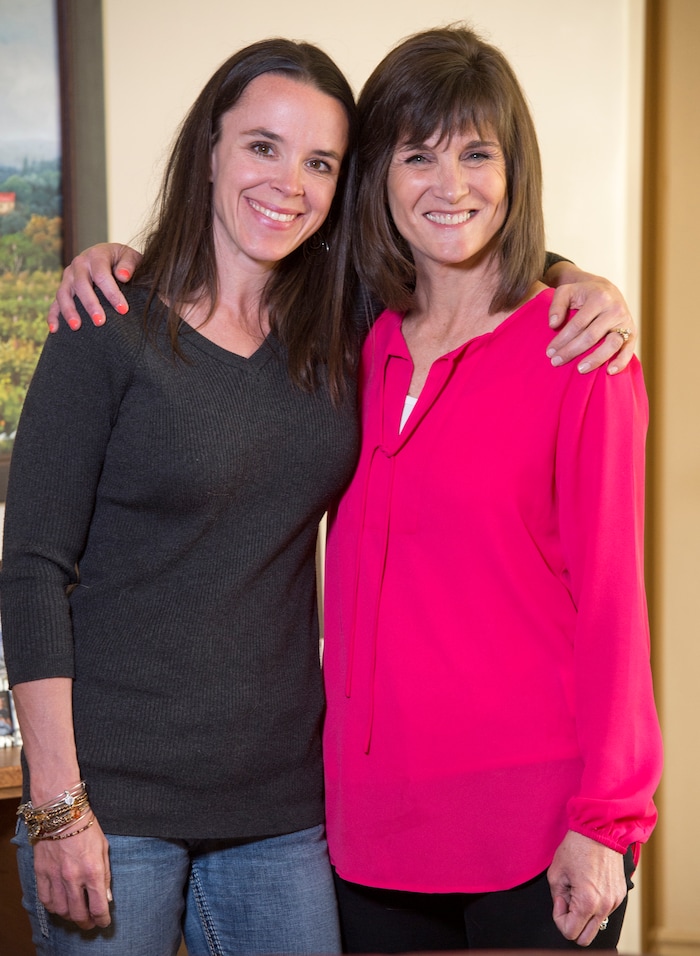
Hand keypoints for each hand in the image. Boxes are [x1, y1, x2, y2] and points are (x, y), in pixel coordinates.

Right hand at [33, 815, 111, 929]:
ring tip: (76, 913)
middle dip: (86, 922)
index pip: (98, 906)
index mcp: (93, 871)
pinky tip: (60, 905)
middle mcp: (73, 878)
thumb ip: (106, 875)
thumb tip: (106, 898)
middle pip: (79, 913)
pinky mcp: (42, 873)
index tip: (104, 922)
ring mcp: (56, 877)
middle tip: (90, 923)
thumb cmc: (87, 828)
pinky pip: (45, 899)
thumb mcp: (104, 849)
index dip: (102, 919)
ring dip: (70, 916)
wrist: (63, 814)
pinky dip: (53, 907)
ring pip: (61, 910)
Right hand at [47, 243, 142, 331]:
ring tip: (76, 327)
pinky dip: (53, 316)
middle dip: (90, 304)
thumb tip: (123, 276)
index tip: (123, 310)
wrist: (111, 257)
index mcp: (96, 256)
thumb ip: (129, 264)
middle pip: (81, 285)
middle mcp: (79, 265)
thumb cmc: (123, 261)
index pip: (101, 275)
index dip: (112, 293)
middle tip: (100, 322)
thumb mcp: (131, 257)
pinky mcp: (64, 289)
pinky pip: (55, 303)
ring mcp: (69, 277)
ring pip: (64, 293)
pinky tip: (55, 330)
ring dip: (69, 311)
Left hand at [545, 269, 636, 373]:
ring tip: (580, 369)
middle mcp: (615, 309)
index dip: (562, 339)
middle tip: (556, 362)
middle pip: (591, 336)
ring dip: (595, 359)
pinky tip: (609, 372)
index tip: (549, 352)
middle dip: (572, 351)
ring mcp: (626, 322)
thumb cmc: (582, 293)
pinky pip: (629, 349)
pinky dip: (621, 362)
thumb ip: (557, 305)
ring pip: (612, 344)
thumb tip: (553, 324)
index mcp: (599, 298)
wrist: (606, 289)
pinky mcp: (633, 332)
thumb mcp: (567, 290)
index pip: (578, 324)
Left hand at [547, 830, 625, 946]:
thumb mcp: (556, 872)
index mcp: (587, 902)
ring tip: (579, 888)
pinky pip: (606, 910)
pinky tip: (590, 884)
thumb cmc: (577, 847)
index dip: (559, 919)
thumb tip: (563, 908)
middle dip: (573, 923)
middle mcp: (604, 906)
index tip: (560, 900)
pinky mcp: (621, 895)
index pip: (570, 933)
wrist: (600, 830)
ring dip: (585, 913)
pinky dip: (596, 904)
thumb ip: (557, 897)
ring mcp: (615, 901)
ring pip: (596, 924)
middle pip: (586, 938)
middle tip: (567, 900)